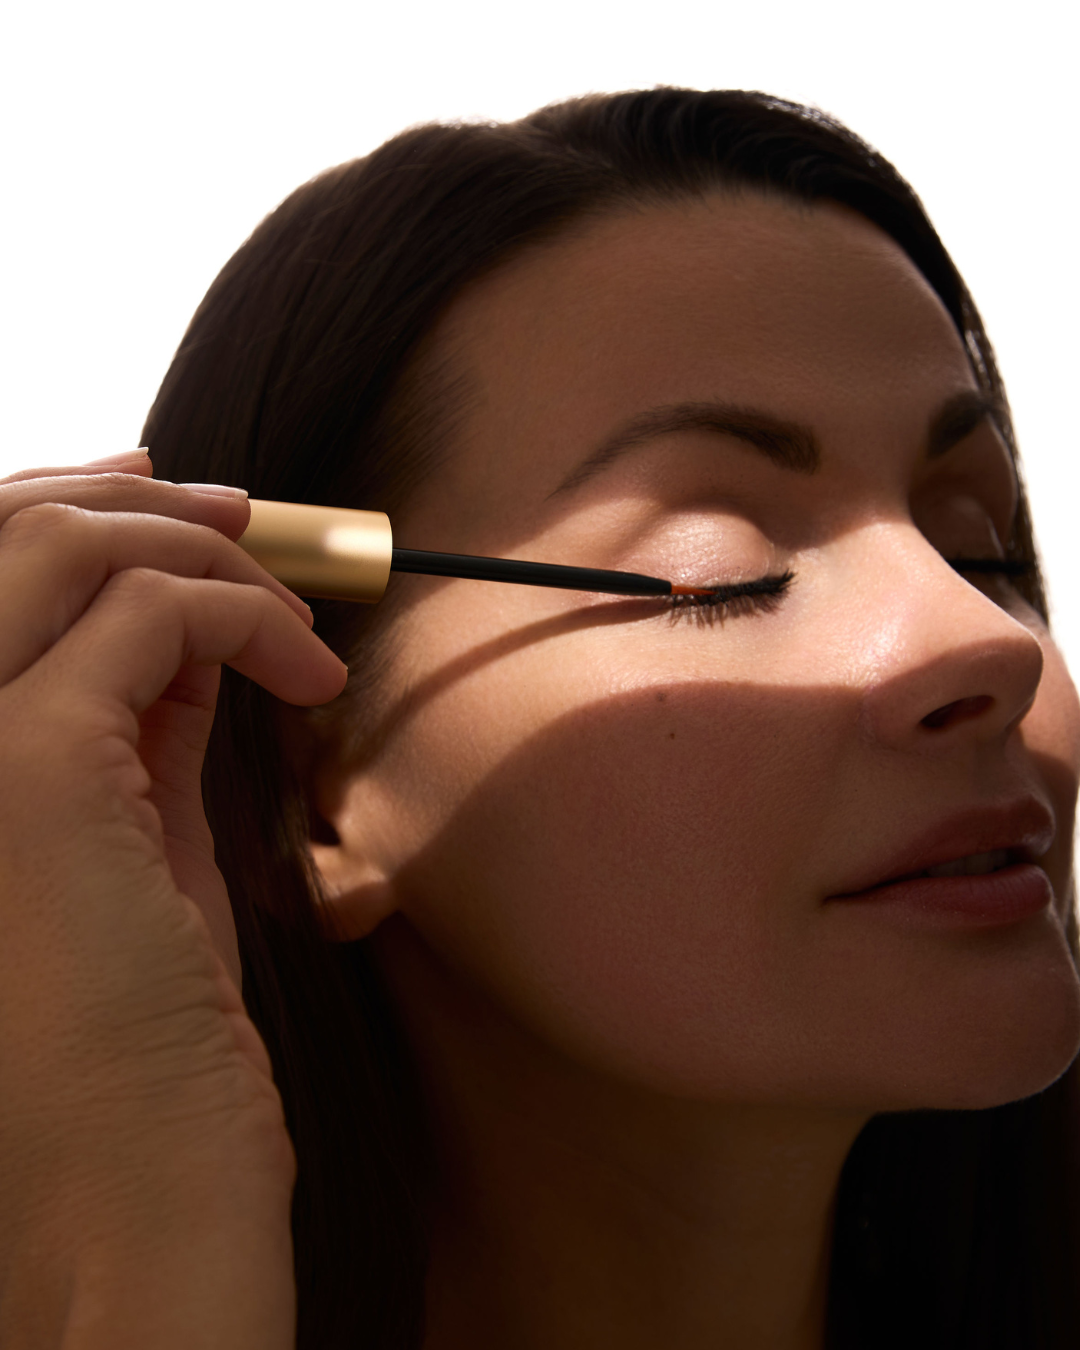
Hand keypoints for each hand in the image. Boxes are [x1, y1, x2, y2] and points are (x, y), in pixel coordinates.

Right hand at [0, 451, 345, 1345]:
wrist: (136, 1206)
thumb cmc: (149, 1056)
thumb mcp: (135, 859)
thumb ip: (136, 739)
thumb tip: (179, 636)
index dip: (75, 513)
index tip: (173, 498)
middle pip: (2, 529)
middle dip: (130, 497)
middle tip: (241, 514)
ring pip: (61, 544)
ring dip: (196, 545)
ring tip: (292, 613)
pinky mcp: (35, 771)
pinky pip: (152, 613)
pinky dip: (247, 615)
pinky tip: (309, 677)